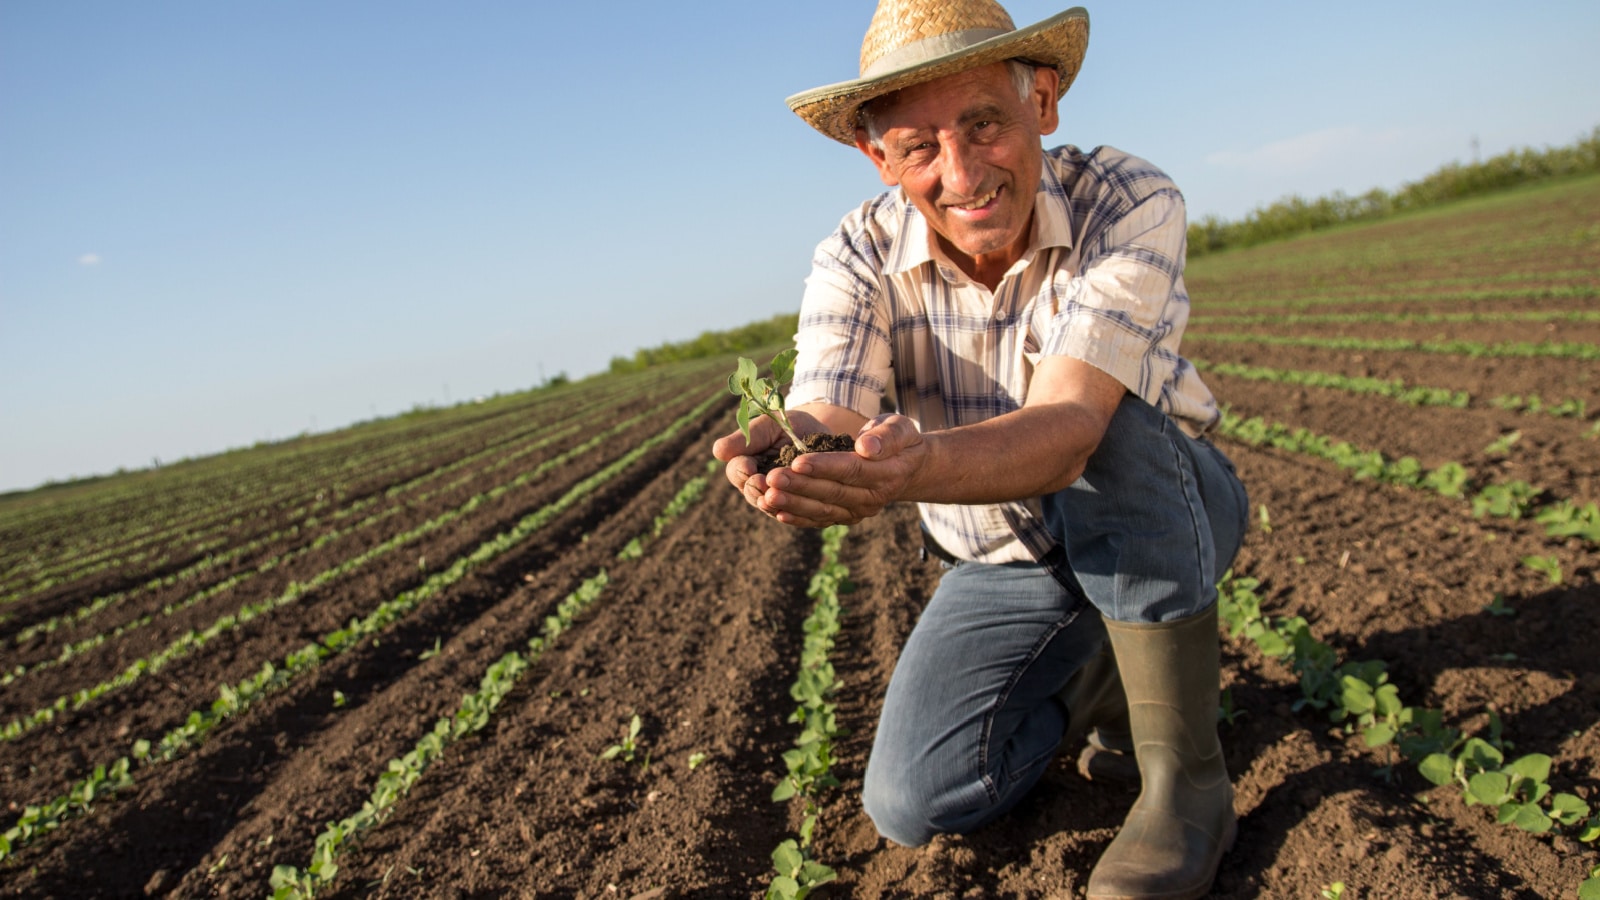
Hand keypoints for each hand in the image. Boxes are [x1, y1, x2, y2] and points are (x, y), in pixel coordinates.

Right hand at [712, 408, 830, 514]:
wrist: (821, 434)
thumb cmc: (788, 426)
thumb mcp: (767, 426)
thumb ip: (745, 438)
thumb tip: (718, 451)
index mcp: (747, 464)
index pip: (736, 471)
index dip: (741, 470)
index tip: (748, 467)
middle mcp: (759, 485)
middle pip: (751, 493)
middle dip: (756, 489)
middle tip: (763, 484)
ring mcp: (778, 498)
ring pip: (771, 506)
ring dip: (773, 503)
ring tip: (775, 497)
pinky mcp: (798, 507)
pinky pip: (793, 515)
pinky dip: (792, 514)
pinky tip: (791, 512)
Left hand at [759, 414, 927, 527]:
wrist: (908, 467)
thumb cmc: (900, 440)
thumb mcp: (900, 428)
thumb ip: (887, 436)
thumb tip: (866, 446)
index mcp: (886, 473)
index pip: (851, 469)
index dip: (823, 467)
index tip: (796, 461)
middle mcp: (873, 498)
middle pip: (832, 492)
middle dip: (800, 486)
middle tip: (771, 478)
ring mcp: (859, 511)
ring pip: (823, 510)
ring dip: (793, 504)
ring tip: (766, 496)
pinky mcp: (846, 516)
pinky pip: (820, 520)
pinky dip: (798, 518)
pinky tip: (776, 512)